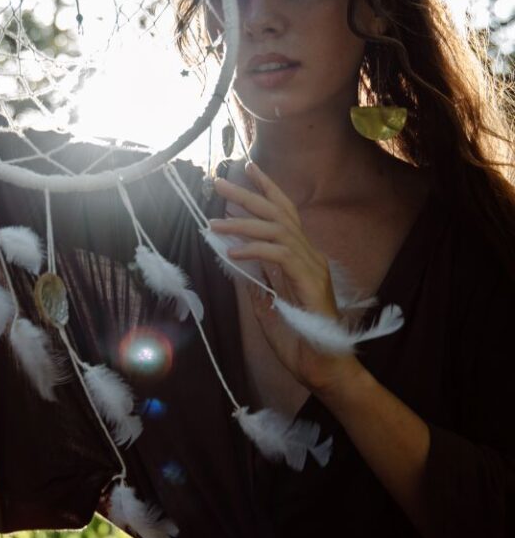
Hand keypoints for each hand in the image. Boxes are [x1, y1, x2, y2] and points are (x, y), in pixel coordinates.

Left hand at [211, 163, 361, 393]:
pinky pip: (280, 255)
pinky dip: (255, 250)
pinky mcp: (310, 282)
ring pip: (278, 229)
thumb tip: (234, 258)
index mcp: (301, 258)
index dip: (267, 189)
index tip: (247, 169)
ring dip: (243, 223)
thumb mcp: (267, 306)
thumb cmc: (299, 340)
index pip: (285, 214)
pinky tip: (233, 253)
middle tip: (221, 181)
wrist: (323, 368)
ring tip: (214, 222)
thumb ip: (256, 280)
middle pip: (280, 213)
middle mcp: (310, 256)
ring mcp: (312, 267)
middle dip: (249, 194)